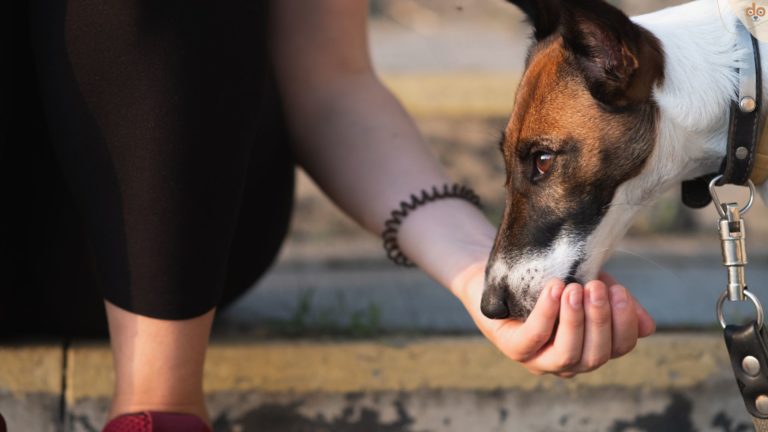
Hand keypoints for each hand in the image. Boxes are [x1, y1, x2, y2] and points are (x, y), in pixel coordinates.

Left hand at [453, 263, 654, 377]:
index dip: (624, 323)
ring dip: (575, 321)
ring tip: (573, 288)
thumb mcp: (585, 284)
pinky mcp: (513, 348)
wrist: (497, 272)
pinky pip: (534, 339)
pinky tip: (553, 290)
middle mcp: (567, 360)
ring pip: (568, 355)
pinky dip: (547, 315)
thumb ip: (612, 301)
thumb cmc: (545, 280)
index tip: (619, 291)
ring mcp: (538, 359)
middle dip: (600, 320)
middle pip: (596, 355)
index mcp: (590, 345)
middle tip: (594, 287)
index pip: (620, 347)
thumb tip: (647, 327)